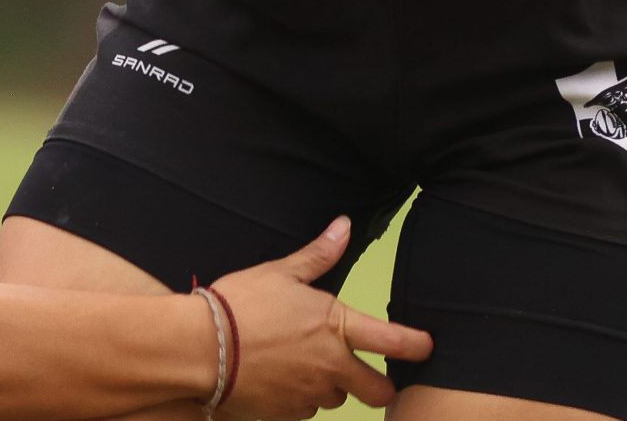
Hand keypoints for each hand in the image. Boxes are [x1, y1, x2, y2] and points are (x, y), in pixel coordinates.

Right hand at [212, 218, 433, 418]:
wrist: (200, 348)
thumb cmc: (240, 304)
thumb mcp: (280, 273)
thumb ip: (319, 255)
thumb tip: (344, 226)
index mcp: (335, 327)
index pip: (395, 342)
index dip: (418, 346)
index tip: (427, 346)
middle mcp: (332, 367)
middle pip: (380, 392)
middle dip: (380, 385)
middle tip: (368, 374)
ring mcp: (311, 395)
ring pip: (337, 399)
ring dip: (330, 386)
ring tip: (301, 365)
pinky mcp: (288, 414)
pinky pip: (305, 409)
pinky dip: (298, 397)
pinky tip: (277, 378)